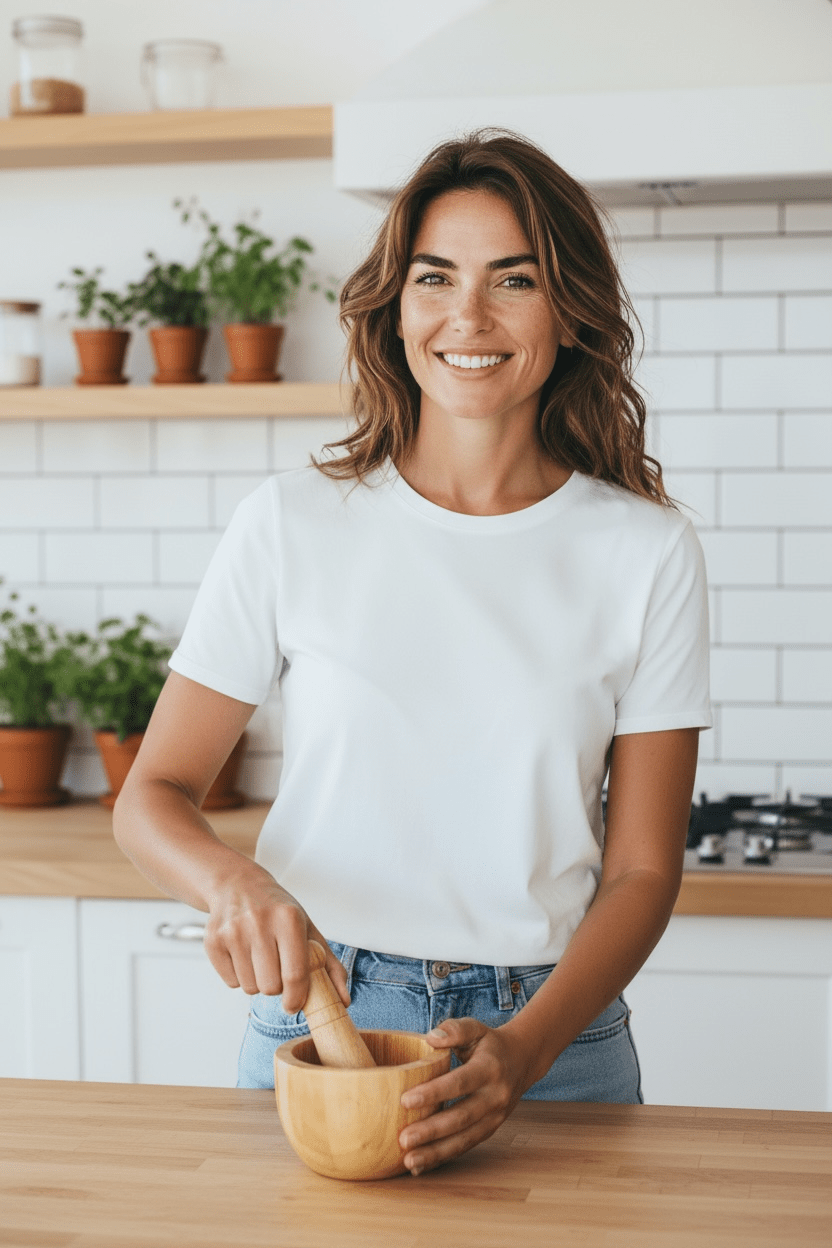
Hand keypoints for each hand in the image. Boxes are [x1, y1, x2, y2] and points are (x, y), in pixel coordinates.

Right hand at [202, 864, 348, 1010]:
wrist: (238, 885)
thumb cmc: (278, 910)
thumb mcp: (308, 928)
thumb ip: (330, 965)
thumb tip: (343, 1000)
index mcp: (288, 918)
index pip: (295, 974)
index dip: (296, 998)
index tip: (294, 1004)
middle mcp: (259, 922)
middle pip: (270, 987)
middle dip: (276, 987)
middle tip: (277, 969)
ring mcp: (233, 931)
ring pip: (249, 988)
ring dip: (257, 981)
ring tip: (260, 958)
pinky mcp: (213, 941)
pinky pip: (231, 982)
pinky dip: (239, 976)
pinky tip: (243, 954)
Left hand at [398, 1017, 536, 1175]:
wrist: (523, 1061)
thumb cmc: (489, 1044)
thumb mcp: (476, 1028)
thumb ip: (454, 1029)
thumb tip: (431, 1038)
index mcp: (490, 1068)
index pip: (460, 1082)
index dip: (434, 1092)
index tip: (406, 1100)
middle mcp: (495, 1096)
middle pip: (462, 1117)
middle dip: (432, 1131)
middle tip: (404, 1139)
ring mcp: (495, 1117)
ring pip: (464, 1139)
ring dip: (436, 1152)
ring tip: (409, 1160)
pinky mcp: (490, 1130)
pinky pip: (465, 1146)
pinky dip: (442, 1158)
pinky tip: (420, 1166)